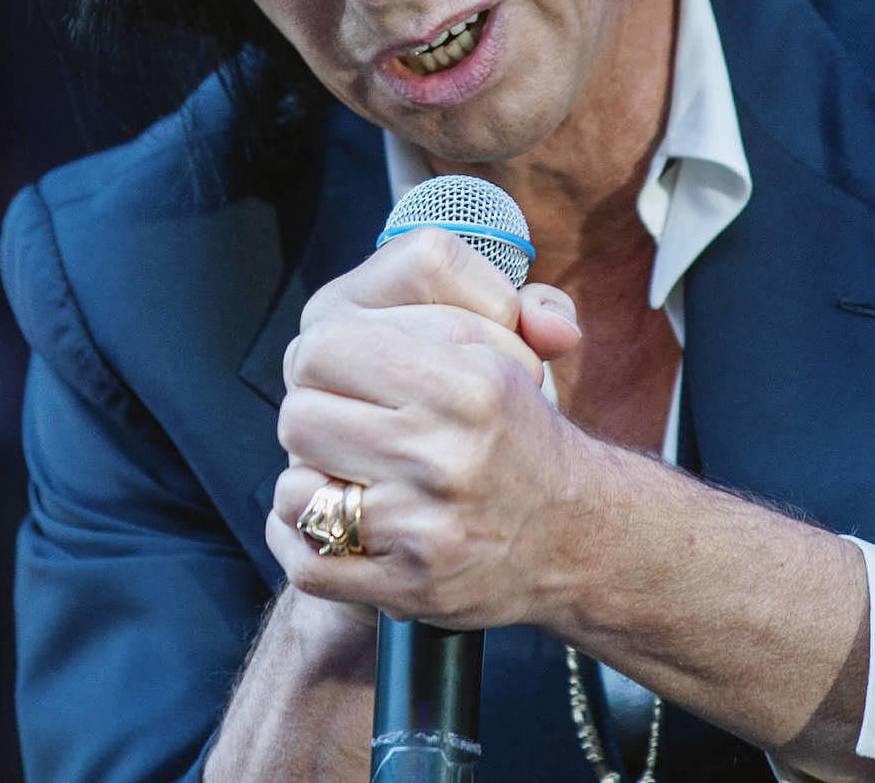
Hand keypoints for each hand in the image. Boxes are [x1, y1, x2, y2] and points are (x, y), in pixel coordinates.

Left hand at [265, 228, 595, 628]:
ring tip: (346, 477)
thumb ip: (475, 304)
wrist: (579, 539)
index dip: (323, 355)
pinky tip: (336, 525)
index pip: (326, 346)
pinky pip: (307, 560)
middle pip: (299, 417)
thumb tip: (478, 286)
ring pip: (295, 490)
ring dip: (311, 484)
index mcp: (468, 385)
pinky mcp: (408, 588)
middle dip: (313, 418)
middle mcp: (445, 454)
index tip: (341, 370)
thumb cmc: (524, 440)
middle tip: (342, 425)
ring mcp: (424, 528)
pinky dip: (307, 543)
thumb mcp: (510, 358)